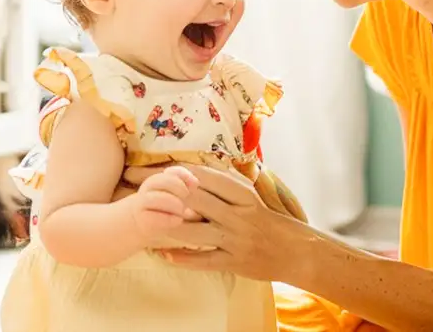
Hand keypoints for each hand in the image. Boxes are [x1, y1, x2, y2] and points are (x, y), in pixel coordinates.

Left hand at [127, 164, 308, 282]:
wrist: (297, 251)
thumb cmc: (270, 220)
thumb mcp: (251, 197)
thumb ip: (226, 185)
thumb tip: (193, 171)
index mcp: (243, 194)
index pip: (205, 177)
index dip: (177, 172)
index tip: (152, 169)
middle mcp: (239, 214)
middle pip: (195, 199)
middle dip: (163, 193)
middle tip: (136, 190)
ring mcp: (236, 239)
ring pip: (195, 231)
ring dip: (167, 226)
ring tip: (144, 222)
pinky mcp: (235, 262)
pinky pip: (203, 260)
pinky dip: (182, 258)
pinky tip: (162, 254)